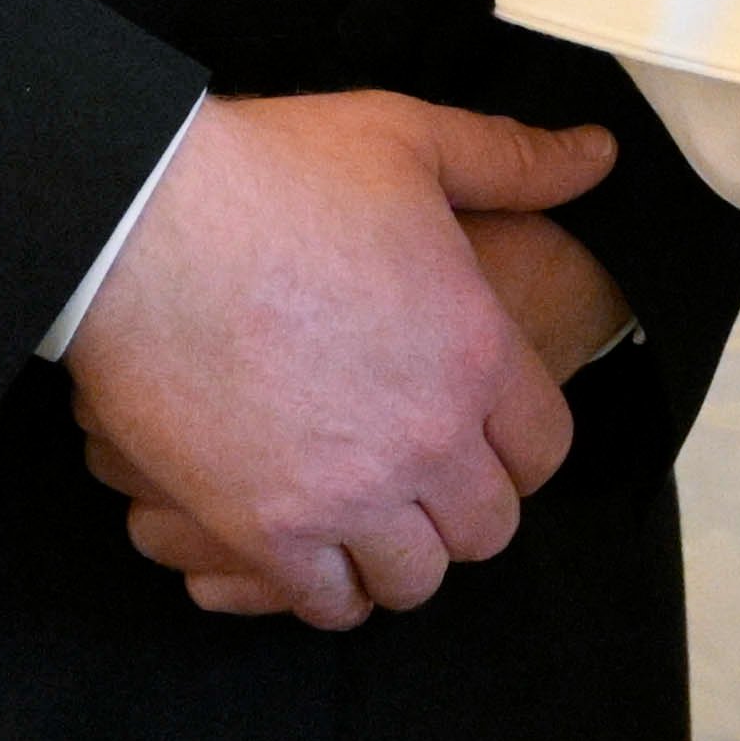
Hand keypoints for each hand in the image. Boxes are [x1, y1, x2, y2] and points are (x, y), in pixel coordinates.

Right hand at [63, 92, 616, 629]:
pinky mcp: (264, 529)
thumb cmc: (277, 173)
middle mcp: (429, 437)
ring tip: (373, 528)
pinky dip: (328, 592)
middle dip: (465, 510)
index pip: (546, 448)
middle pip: (488, 527)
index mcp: (478, 350)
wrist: (139, 221)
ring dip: (400, 558)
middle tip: (426, 486)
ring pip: (414, 579)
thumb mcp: (414, 139)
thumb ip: (514, 160)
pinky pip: (325, 601)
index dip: (521, 449)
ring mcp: (348, 493)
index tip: (487, 439)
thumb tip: (600, 155)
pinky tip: (315, 560)